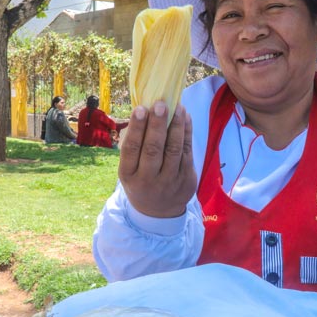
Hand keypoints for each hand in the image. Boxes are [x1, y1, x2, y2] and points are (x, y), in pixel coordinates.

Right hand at [118, 101, 196, 217]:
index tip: (141, 108)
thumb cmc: (141, 180)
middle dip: (157, 125)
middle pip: (153, 149)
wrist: (159, 212)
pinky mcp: (187, 180)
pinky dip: (187, 132)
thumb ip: (133, 145)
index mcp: (128, 175)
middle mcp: (148, 180)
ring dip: (176, 126)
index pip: (131, 149)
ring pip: (174, 150)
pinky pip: (187, 152)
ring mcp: (169, 181)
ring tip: (177, 106)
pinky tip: (185, 117)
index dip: (136, 128)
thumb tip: (143, 111)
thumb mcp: (129, 169)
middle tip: (161, 104)